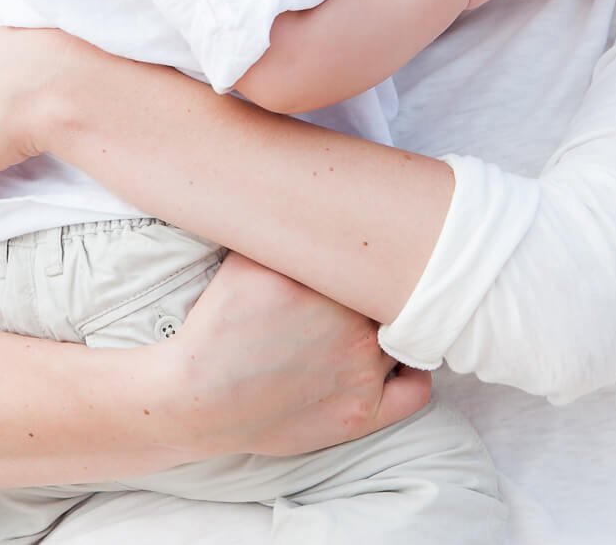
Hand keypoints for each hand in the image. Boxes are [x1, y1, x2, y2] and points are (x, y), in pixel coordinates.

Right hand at [156, 253, 430, 460]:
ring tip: (373, 322)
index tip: (361, 258)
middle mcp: (355, 326)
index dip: (372, 257)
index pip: (378, 260)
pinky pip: (416, 391)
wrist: (200, 397)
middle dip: (382, 290)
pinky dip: (412, 374)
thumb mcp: (245, 260)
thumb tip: (312, 201)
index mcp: (331, 285)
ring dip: (393, 327)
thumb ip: (285, 232)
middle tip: (367, 289)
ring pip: (405, 336)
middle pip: (393, 297)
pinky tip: (396, 362)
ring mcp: (363, 372)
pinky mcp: (363, 413)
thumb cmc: (219, 327)